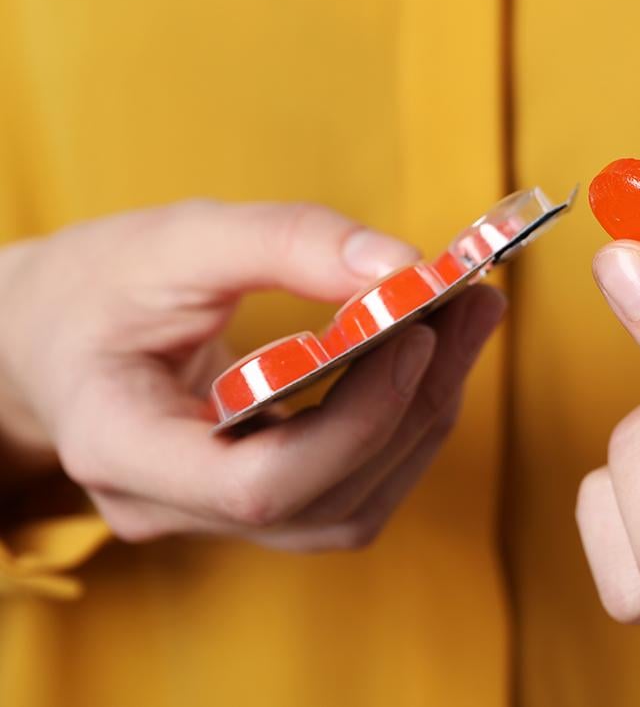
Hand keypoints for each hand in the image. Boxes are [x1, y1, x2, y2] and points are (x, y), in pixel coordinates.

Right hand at [0, 200, 505, 550]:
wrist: (49, 334)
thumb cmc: (93, 286)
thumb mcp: (174, 239)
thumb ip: (283, 241)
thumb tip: (400, 263)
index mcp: (121, 448)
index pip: (256, 486)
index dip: (355, 419)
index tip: (416, 332)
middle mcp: (167, 506)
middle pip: (323, 499)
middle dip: (415, 404)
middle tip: (472, 307)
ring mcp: (211, 517)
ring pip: (349, 508)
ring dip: (423, 417)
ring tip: (465, 325)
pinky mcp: (253, 502)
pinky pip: (347, 490)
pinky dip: (401, 427)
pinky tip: (428, 360)